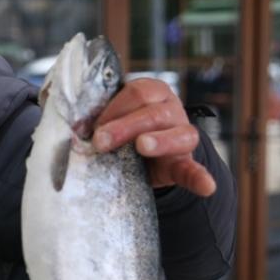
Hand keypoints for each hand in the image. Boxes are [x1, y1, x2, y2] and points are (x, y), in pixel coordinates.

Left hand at [92, 78, 216, 196]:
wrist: (139, 157)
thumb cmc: (118, 130)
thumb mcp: (108, 118)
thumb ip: (95, 119)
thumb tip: (73, 128)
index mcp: (152, 93)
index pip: (138, 92)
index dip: (114, 107)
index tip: (90, 126)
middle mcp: (171, 111)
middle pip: (154, 113)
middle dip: (125, 126)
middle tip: (101, 141)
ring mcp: (181, 136)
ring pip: (181, 134)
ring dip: (160, 141)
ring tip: (142, 147)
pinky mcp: (184, 163)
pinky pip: (195, 170)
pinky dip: (200, 178)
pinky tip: (206, 186)